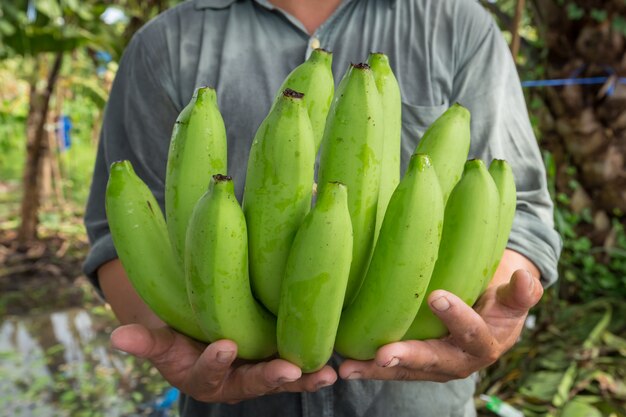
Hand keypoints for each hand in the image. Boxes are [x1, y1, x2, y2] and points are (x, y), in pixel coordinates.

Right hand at [110, 324, 336, 403]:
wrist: (203, 336)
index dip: (215, 362)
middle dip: (272, 377)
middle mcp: (237, 381)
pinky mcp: (280, 357)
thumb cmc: (180, 337)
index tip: (224, 346)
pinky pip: (299, 361)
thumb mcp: (162, 340)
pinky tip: (339, 353)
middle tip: (290, 370)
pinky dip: (316, 359)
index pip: (209, 375)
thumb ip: (145, 342)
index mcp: (206, 378)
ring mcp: (261, 371)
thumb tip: (115, 337)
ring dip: (305, 375)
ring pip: (284, 377)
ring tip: (328, 372)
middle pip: (255, 383)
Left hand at [338, 268, 542, 381]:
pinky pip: (393, 369)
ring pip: (407, 371)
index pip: (473, 333)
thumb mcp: (514, 296)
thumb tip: (527, 280)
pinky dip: (369, 368)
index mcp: (486, 343)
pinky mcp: (416, 364)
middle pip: (434, 360)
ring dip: (377, 370)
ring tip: (349, 368)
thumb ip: (521, 292)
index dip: (458, 317)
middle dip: (408, 357)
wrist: (491, 318)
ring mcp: (435, 365)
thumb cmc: (499, 300)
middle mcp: (459, 361)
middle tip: (383, 354)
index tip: (437, 297)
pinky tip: (345, 366)